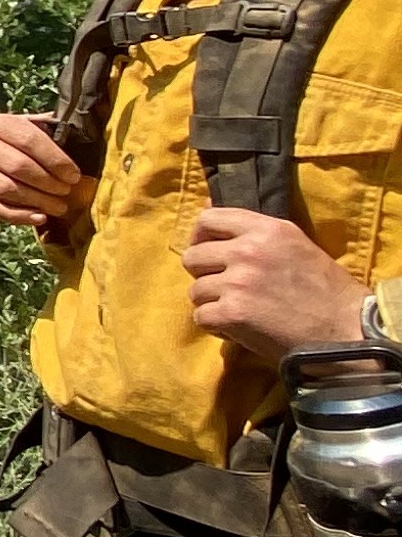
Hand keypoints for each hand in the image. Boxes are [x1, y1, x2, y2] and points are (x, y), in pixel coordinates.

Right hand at [0, 112, 93, 233]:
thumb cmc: (27, 147)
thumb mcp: (40, 132)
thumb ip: (57, 133)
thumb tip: (82, 133)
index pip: (29, 139)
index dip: (55, 160)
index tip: (74, 176)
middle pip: (16, 166)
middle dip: (47, 183)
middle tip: (66, 193)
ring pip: (4, 188)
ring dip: (35, 201)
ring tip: (58, 207)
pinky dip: (16, 216)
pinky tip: (39, 218)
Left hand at [184, 208, 367, 362]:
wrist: (345, 328)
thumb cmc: (323, 288)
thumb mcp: (293, 243)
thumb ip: (252, 229)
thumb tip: (207, 208)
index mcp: (266, 229)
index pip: (208, 219)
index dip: (200, 236)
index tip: (207, 250)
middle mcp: (248, 250)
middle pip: (192, 257)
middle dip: (204, 274)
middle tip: (225, 287)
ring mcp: (238, 282)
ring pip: (195, 290)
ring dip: (212, 303)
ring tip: (238, 310)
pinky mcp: (232, 313)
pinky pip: (201, 317)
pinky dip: (215, 326)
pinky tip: (237, 328)